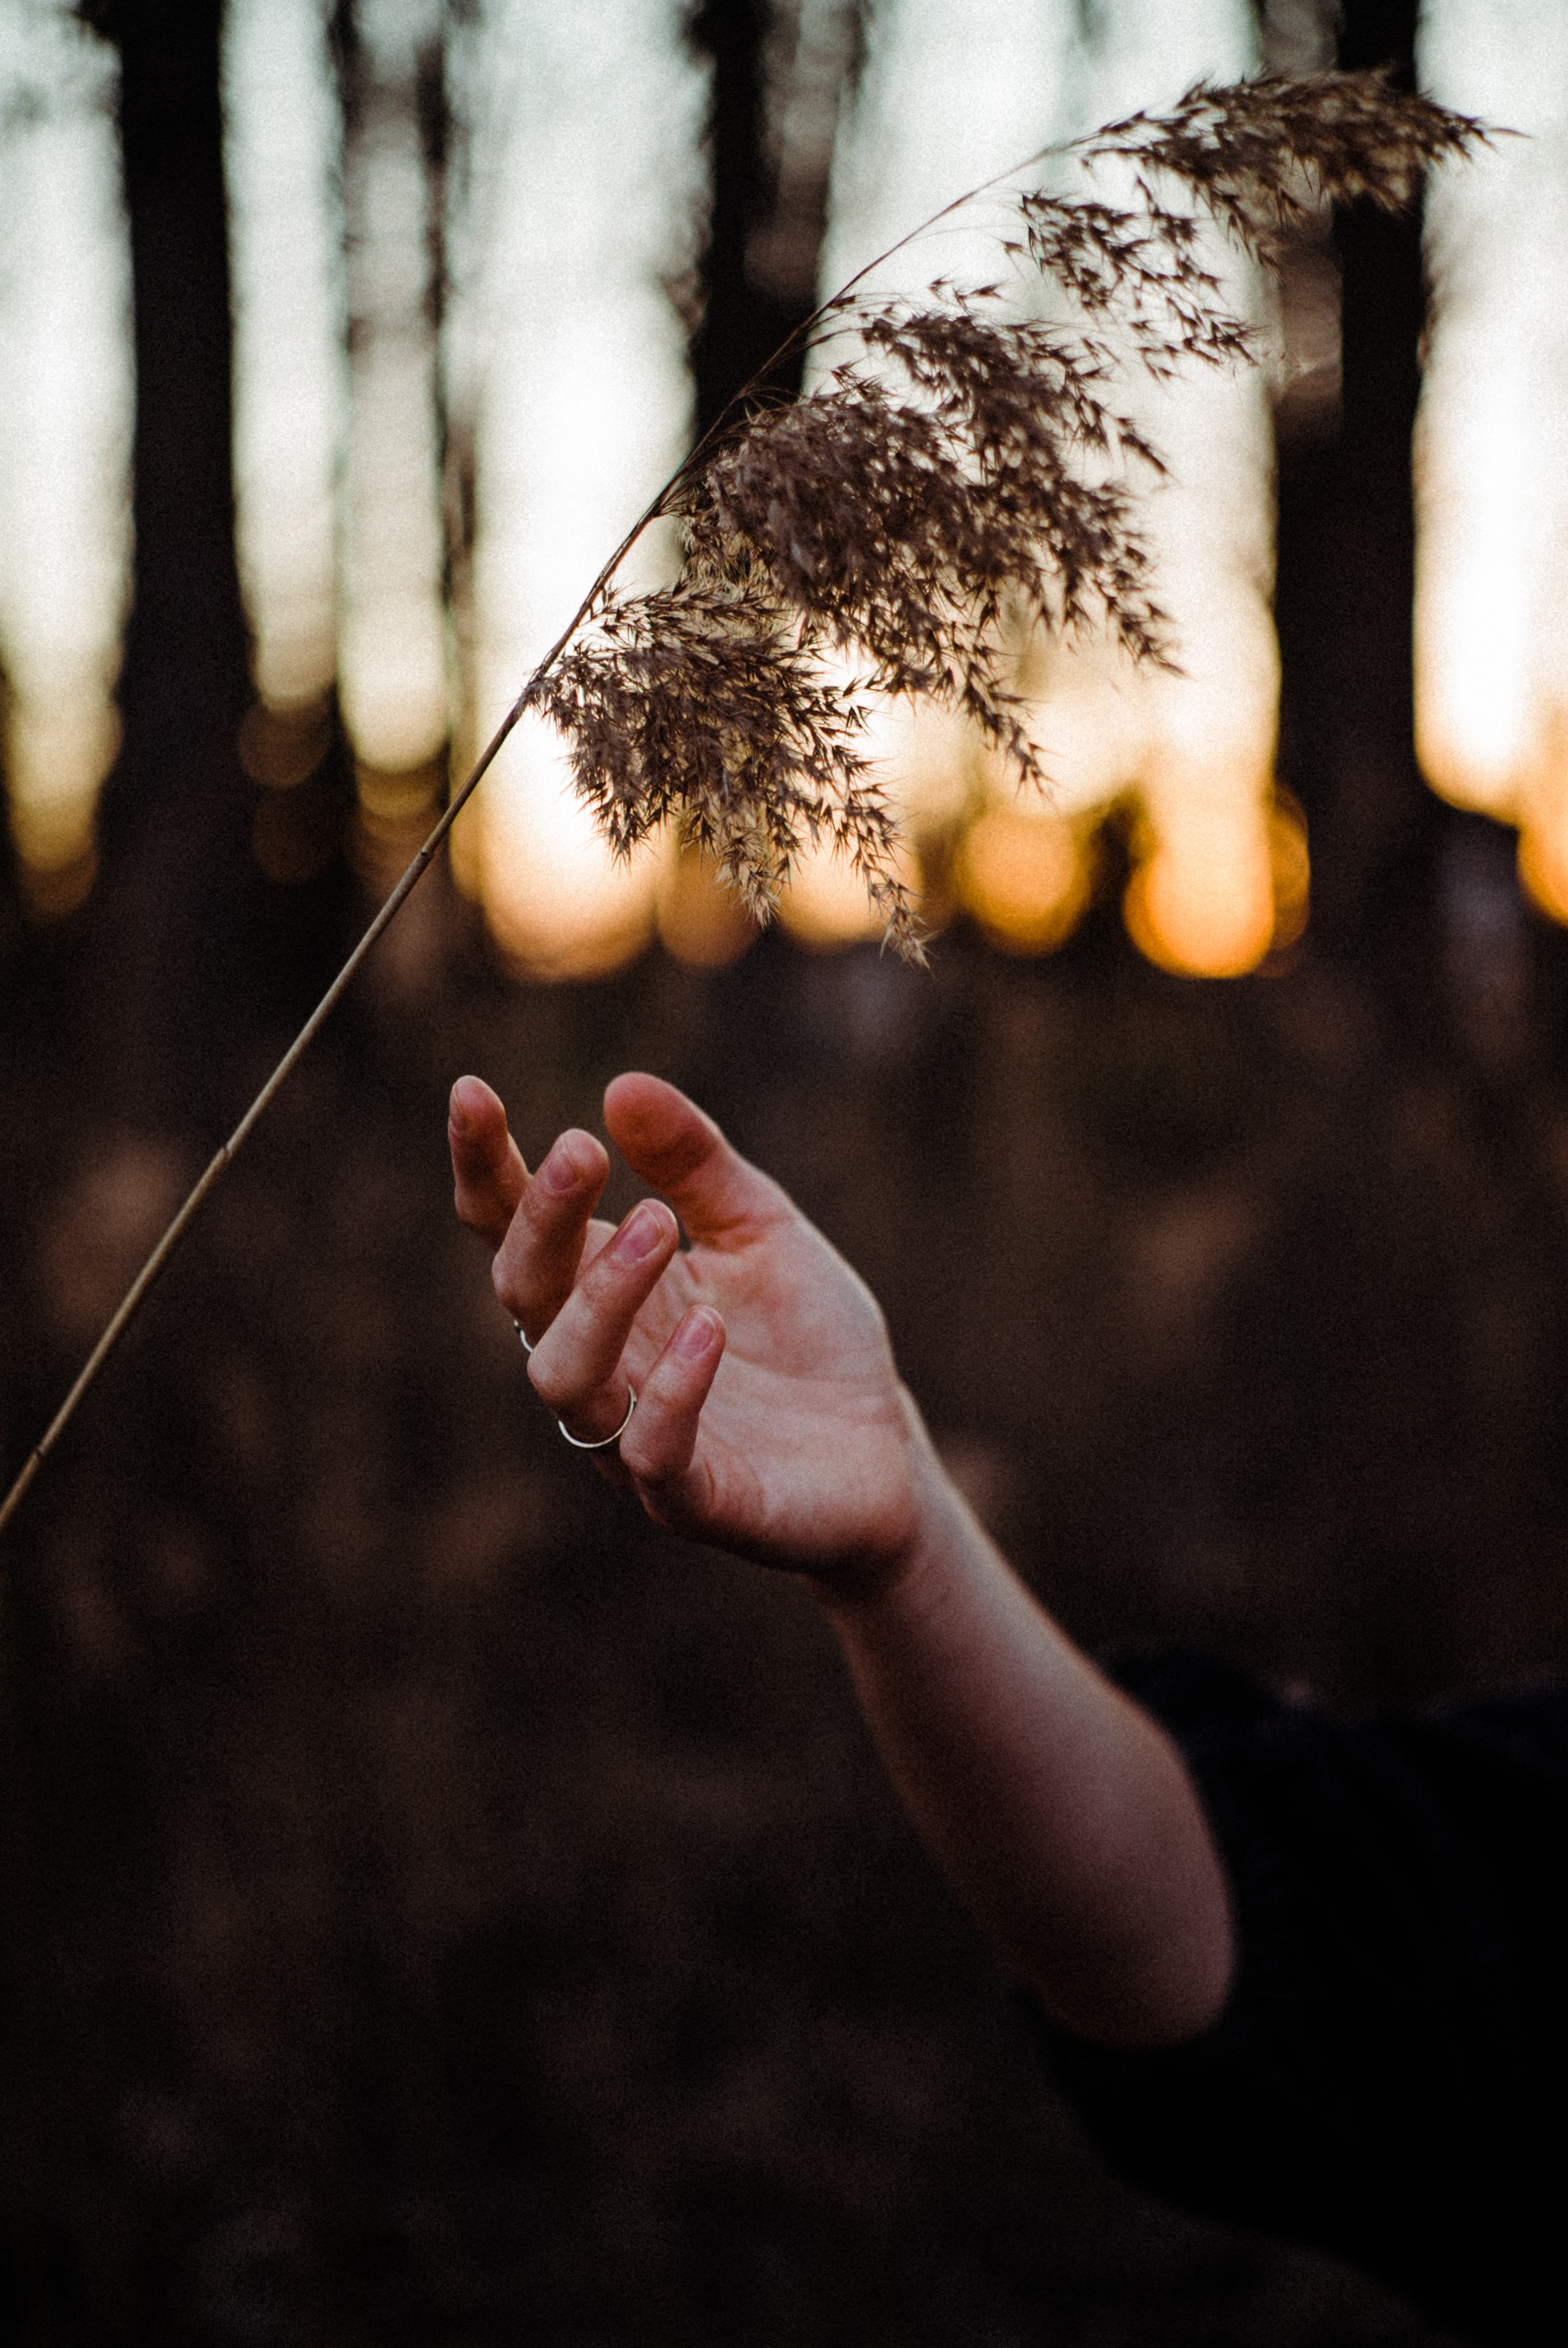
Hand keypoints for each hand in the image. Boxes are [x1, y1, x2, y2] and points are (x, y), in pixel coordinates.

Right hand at [448, 1072, 932, 1588]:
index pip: (511, 1228)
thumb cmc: (807, 1339)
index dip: (483, 1166)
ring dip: (599, 1297)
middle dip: (541, 1219)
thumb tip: (623, 1085)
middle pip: (524, 1292)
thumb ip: (696, 1165)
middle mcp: (599, 1362)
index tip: (472, 1091)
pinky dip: (673, 1390)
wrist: (882, 1453)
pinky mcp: (693, 1499)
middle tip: (582, 1150)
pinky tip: (708, 1328)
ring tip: (656, 1223)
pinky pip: (652, 1453)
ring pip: (562, 1377)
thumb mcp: (761, 1228)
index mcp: (602, 1289)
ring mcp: (632, 1438)